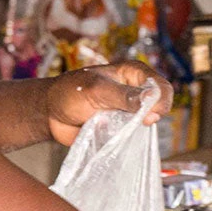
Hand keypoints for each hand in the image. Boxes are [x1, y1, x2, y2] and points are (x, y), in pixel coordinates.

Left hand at [46, 60, 173, 145]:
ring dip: (136, 127)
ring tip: (118, 126)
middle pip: (158, 105)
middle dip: (149, 115)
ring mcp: (128, 110)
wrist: (51, 113)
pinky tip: (116, 136)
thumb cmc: (70, 92)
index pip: (160, 85)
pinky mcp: (121, 127)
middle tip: (139, 122)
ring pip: (146, 122)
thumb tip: (151, 99)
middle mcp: (134, 90)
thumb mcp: (97, 90)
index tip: (150, 114)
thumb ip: (124, 96)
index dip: (160, 100)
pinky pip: (133, 135)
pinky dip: (128, 137)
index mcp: (132, 73)